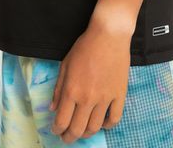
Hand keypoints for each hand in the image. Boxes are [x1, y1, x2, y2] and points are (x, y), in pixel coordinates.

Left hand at [48, 23, 130, 143]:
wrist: (109, 35)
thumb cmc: (85, 46)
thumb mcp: (65, 64)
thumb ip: (58, 88)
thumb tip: (53, 108)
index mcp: (72, 90)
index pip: (62, 121)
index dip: (57, 130)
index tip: (56, 130)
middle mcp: (87, 98)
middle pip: (78, 130)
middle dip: (69, 137)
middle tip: (67, 137)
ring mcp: (105, 98)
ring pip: (95, 127)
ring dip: (87, 133)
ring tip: (83, 131)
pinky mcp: (119, 95)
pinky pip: (114, 119)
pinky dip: (108, 125)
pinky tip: (102, 123)